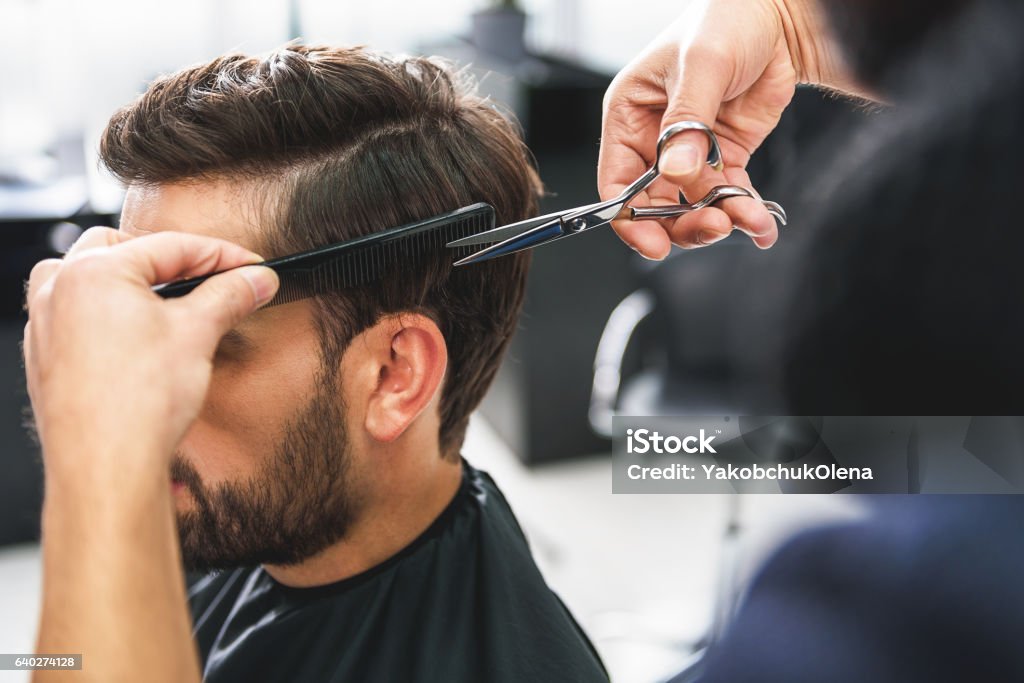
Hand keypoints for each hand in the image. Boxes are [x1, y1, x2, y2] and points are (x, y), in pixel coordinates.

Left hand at [23, 228, 278, 475]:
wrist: (106, 466)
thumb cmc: (139, 402)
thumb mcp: (199, 334)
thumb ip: (230, 295)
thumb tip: (257, 279)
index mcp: (94, 271)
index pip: (171, 245)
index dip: (222, 255)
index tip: (251, 267)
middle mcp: (59, 289)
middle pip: (120, 247)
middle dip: (168, 259)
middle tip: (208, 279)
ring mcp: (45, 324)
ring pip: (85, 276)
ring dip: (126, 279)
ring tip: (162, 300)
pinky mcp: (44, 357)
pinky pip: (72, 314)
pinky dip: (105, 313)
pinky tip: (135, 336)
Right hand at [598, 0, 848, 257]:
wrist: (779, 17)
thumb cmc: (727, 20)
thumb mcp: (701, 64)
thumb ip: (687, 121)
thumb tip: (676, 171)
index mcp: (629, 116)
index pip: (616, 182)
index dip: (631, 219)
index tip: (655, 243)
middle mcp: (653, 139)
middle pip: (654, 204)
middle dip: (684, 223)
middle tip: (715, 226)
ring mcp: (690, 152)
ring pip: (694, 206)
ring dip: (721, 219)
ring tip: (749, 218)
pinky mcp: (723, 156)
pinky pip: (728, 196)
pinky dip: (745, 214)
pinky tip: (761, 224)